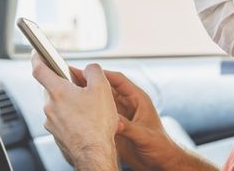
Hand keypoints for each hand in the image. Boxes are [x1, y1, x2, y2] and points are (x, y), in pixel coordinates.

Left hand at [31, 52, 118, 170]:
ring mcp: (52, 122)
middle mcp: (50, 107)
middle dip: (66, 84)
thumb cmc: (97, 124)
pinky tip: (87, 120)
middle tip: (83, 86)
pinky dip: (72, 116)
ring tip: (91, 107)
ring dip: (71, 101)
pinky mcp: (57, 134)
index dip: (37, 58)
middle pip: (54, 87)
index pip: (40, 69)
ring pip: (59, 104)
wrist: (95, 153)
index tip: (37, 53)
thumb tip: (90, 68)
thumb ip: (94, 71)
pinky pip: (62, 119)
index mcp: (58, 91)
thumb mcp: (102, 88)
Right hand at [70, 67, 217, 170]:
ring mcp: (121, 115)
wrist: (160, 162)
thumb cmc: (160, 146)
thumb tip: (115, 122)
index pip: (119, 81)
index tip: (88, 71)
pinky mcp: (116, 126)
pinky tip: (78, 111)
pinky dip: (90, 112)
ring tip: (72, 92)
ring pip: (102, 101)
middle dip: (91, 84)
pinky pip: (100, 116)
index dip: (104, 75)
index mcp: (139, 100)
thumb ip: (130, 128)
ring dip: (89, 97)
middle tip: (74, 78)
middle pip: (107, 89)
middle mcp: (129, 105)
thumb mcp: (145, 136)